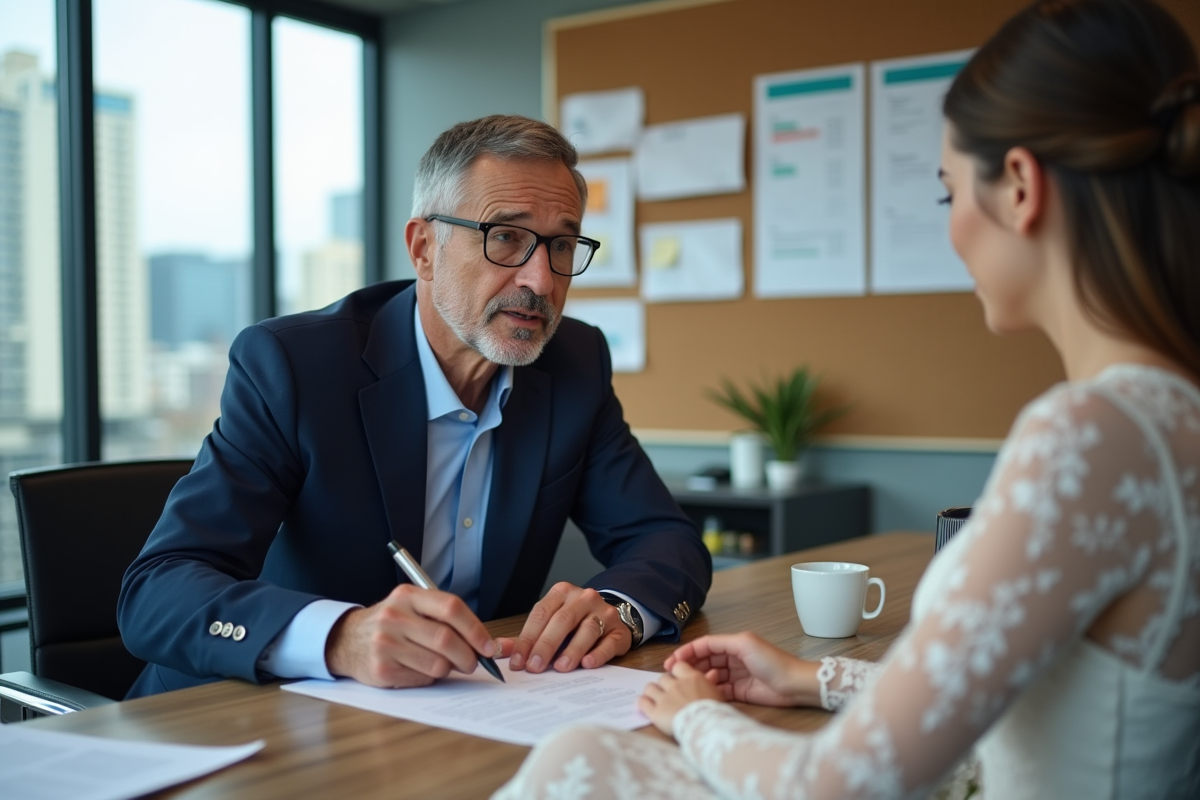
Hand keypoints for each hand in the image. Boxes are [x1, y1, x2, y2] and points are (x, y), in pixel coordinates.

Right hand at [325, 584, 496, 687]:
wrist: (346, 640)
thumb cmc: (391, 625)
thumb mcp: (412, 608)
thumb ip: (446, 619)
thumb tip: (490, 644)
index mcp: (408, 596)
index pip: (451, 608)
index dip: (476, 629)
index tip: (489, 646)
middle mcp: (394, 617)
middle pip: (446, 639)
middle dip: (468, 656)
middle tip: (473, 663)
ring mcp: (385, 644)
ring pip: (437, 664)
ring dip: (449, 669)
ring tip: (442, 664)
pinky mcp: (381, 669)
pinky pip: (422, 679)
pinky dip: (429, 678)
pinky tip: (419, 669)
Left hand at [496, 583, 628, 672]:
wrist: (611, 617)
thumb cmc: (575, 622)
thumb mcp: (550, 623)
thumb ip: (526, 637)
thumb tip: (497, 650)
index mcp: (561, 593)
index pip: (540, 614)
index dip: (527, 639)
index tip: (518, 662)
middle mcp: (583, 598)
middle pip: (562, 620)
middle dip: (546, 645)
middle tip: (535, 667)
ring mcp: (603, 612)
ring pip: (587, 629)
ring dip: (572, 649)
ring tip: (561, 667)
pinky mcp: (619, 630)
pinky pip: (608, 641)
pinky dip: (598, 653)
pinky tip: (587, 663)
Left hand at [638, 661, 723, 734]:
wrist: (706, 726)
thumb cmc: (715, 711)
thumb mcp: (716, 693)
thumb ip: (710, 681)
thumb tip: (713, 671)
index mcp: (690, 677)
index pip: (678, 666)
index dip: (676, 673)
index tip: (678, 679)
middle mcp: (675, 684)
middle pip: (663, 677)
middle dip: (665, 685)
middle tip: (668, 694)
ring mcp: (663, 697)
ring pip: (650, 687)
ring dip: (652, 692)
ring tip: (656, 699)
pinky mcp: (655, 712)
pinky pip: (642, 702)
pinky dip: (643, 703)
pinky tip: (645, 706)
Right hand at [663, 632, 817, 707]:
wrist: (793, 685)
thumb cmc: (772, 661)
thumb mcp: (745, 644)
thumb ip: (721, 643)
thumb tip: (700, 645)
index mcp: (734, 644)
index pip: (705, 645)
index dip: (688, 651)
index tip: (673, 660)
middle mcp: (733, 658)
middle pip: (705, 660)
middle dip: (688, 665)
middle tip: (672, 674)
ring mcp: (736, 675)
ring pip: (709, 675)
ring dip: (697, 677)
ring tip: (683, 684)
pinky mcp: (739, 692)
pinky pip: (718, 689)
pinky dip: (709, 689)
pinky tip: (699, 692)